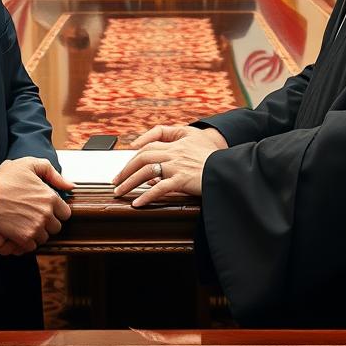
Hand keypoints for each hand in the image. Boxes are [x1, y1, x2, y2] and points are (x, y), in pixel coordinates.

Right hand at [0, 156, 73, 252]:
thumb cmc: (4, 179)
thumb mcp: (29, 164)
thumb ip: (52, 172)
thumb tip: (70, 185)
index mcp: (50, 197)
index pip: (66, 213)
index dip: (56, 211)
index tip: (46, 209)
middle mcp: (46, 214)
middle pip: (56, 227)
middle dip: (47, 223)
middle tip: (34, 216)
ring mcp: (36, 227)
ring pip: (44, 237)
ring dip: (37, 233)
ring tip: (25, 224)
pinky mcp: (23, 238)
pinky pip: (32, 246)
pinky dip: (26, 242)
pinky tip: (18, 232)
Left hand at [112, 124, 226, 206]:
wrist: (230, 167)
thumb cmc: (216, 157)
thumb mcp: (196, 142)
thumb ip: (176, 148)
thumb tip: (155, 170)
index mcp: (177, 142)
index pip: (150, 145)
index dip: (135, 153)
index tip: (125, 164)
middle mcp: (175, 152)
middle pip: (142, 157)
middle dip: (125, 169)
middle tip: (115, 181)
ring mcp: (177, 165)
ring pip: (146, 171)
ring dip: (129, 182)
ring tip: (119, 192)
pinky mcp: (182, 179)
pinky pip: (159, 188)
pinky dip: (146, 196)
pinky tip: (138, 203)